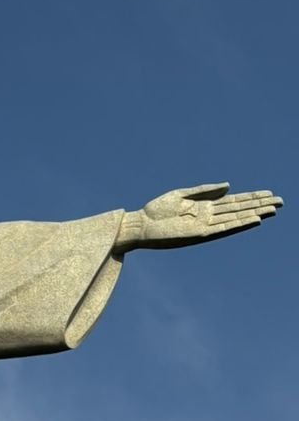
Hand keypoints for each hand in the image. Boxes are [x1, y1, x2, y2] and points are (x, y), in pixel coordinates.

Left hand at [117, 184, 281, 250]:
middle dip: (259, 205)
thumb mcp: (181, 194)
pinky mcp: (199, 234)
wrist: (140, 225)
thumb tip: (229, 186)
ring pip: (236, 219)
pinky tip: (253, 220)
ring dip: (254, 214)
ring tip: (273, 210)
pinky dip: (239, 224)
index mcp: (204, 206)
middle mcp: (208, 217)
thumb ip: (205, 190)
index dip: (252, 197)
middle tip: (281, 201)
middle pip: (239, 209)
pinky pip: (223, 229)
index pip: (234, 201)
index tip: (269, 193)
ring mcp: (205, 226)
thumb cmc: (156, 210)